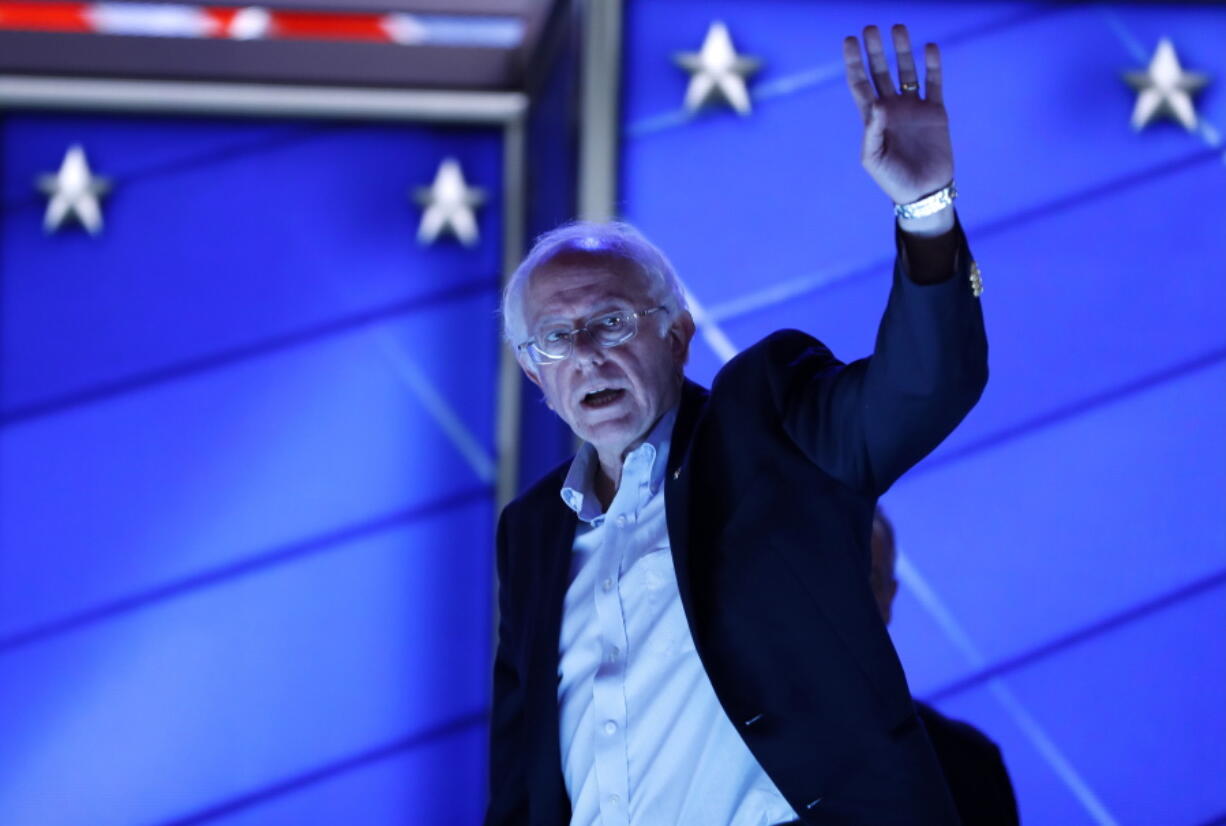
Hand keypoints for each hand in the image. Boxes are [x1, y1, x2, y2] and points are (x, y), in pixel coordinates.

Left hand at [843, 25, 953, 210]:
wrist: (923, 192)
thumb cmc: (892, 179)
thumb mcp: (873, 159)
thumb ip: (872, 132)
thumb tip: (878, 104)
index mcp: (872, 118)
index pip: (860, 83)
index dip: (854, 62)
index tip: (849, 40)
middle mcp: (891, 108)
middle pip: (880, 71)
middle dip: (876, 50)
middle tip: (871, 28)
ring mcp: (913, 108)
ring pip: (906, 71)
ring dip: (902, 51)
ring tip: (898, 28)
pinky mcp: (935, 111)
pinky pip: (933, 82)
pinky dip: (932, 65)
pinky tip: (929, 48)